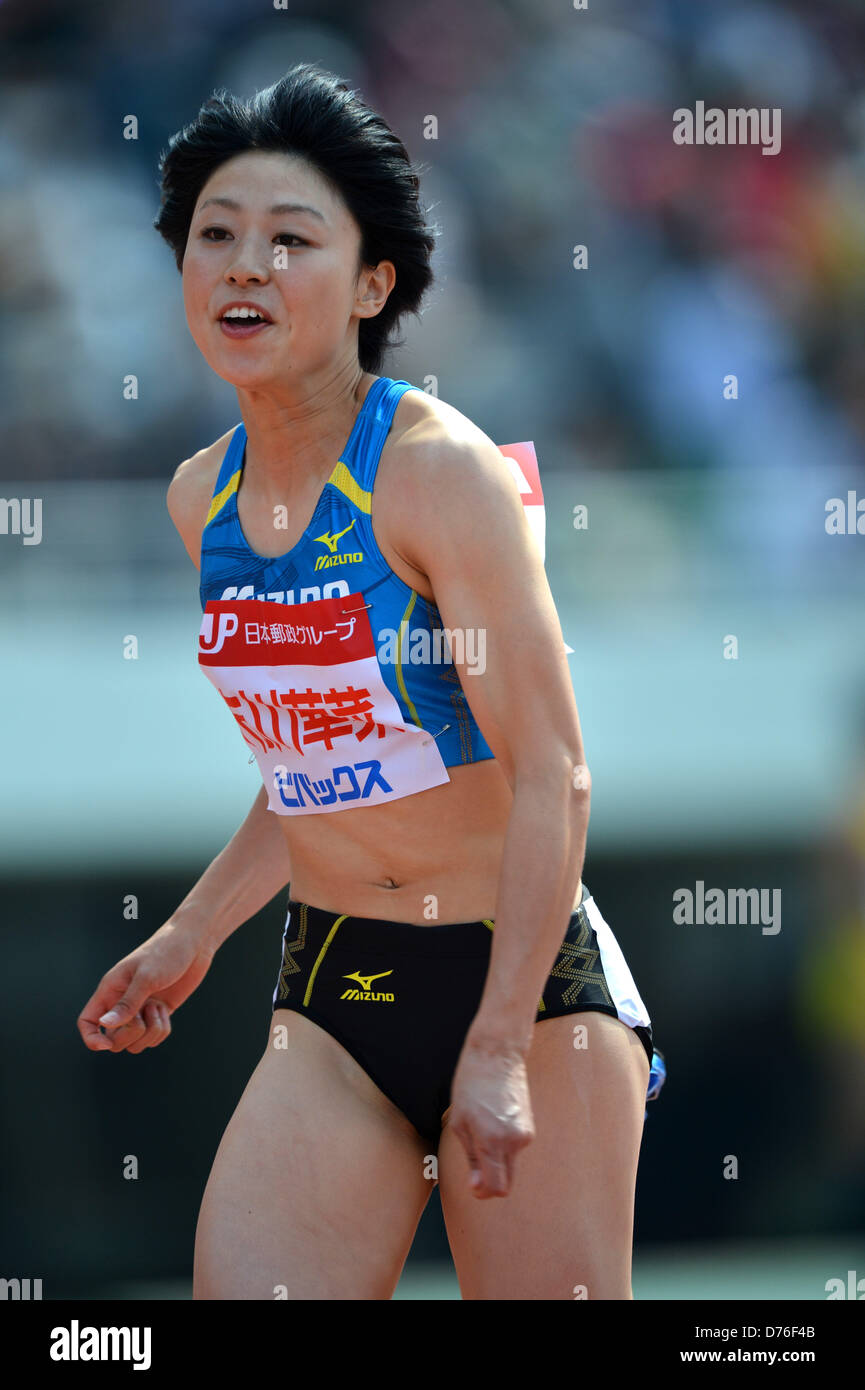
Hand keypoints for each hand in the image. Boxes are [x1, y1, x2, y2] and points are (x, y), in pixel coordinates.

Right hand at [77, 920, 215, 1054]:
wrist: (194, 942)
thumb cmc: (166, 952)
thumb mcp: (146, 977)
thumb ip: (127, 1003)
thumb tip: (104, 1025)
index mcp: (110, 990)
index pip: (87, 1022)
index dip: (91, 1038)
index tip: (107, 1045)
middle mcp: (122, 1003)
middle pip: (113, 1040)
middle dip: (130, 1035)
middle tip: (144, 1013)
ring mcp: (141, 1010)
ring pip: (135, 1043)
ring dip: (149, 1033)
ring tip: (158, 1008)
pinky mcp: (159, 1013)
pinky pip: (154, 1038)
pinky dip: (161, 1030)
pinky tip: (166, 1009)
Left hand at [446, 1033, 534, 1197]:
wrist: (497, 1055)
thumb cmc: (471, 1085)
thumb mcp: (459, 1123)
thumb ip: (471, 1158)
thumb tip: (476, 1188)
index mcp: (491, 1141)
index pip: (496, 1188)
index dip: (483, 1192)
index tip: (472, 1184)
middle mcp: (513, 1141)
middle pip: (507, 1183)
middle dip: (490, 1181)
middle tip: (474, 1165)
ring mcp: (525, 1135)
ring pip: (510, 1166)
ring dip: (496, 1160)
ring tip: (481, 1130)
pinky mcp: (530, 1128)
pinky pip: (515, 1150)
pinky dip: (503, 1146)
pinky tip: (493, 1123)